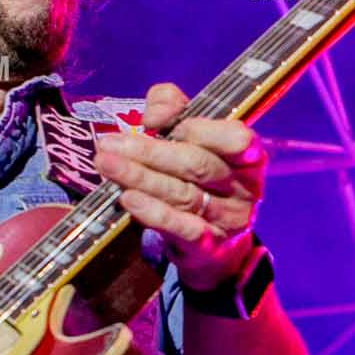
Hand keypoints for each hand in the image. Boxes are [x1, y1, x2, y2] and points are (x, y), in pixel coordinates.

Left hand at [91, 82, 265, 290]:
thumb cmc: (199, 177)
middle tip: (109, 144)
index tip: (155, 124)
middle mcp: (246, 188)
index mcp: (250, 156)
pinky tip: (128, 198)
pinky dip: (153, 212)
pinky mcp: (210, 246)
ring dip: (140, 177)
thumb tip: (154, 115)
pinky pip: (182, 228)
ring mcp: (230, 220)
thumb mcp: (191, 135)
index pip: (234, 138)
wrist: (212, 242)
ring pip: (183, 195)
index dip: (197, 128)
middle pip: (197, 165)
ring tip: (105, 164)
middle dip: (149, 152)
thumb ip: (173, 108)